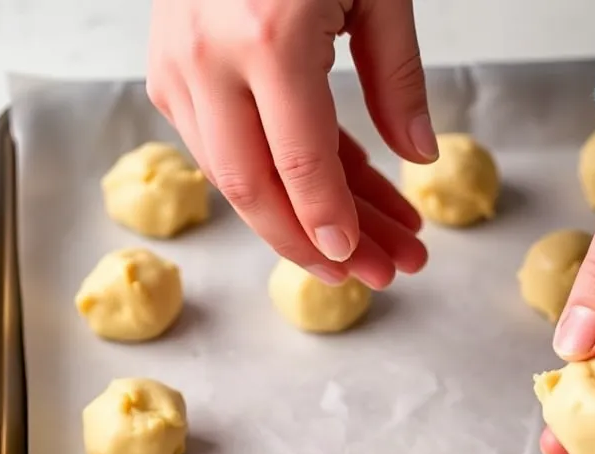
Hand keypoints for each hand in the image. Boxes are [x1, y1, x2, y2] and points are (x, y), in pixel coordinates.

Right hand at [147, 0, 434, 287]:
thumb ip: (397, 76)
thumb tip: (417, 158)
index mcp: (265, 38)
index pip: (298, 167)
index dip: (334, 225)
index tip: (367, 265)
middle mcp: (209, 60)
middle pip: (258, 191)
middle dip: (321, 244)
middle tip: (382, 273)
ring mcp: (182, 66)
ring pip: (241, 177)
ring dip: (310, 220)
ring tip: (380, 244)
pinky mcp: (177, 70)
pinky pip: (232, 146)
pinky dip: (287, 178)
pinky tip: (343, 199)